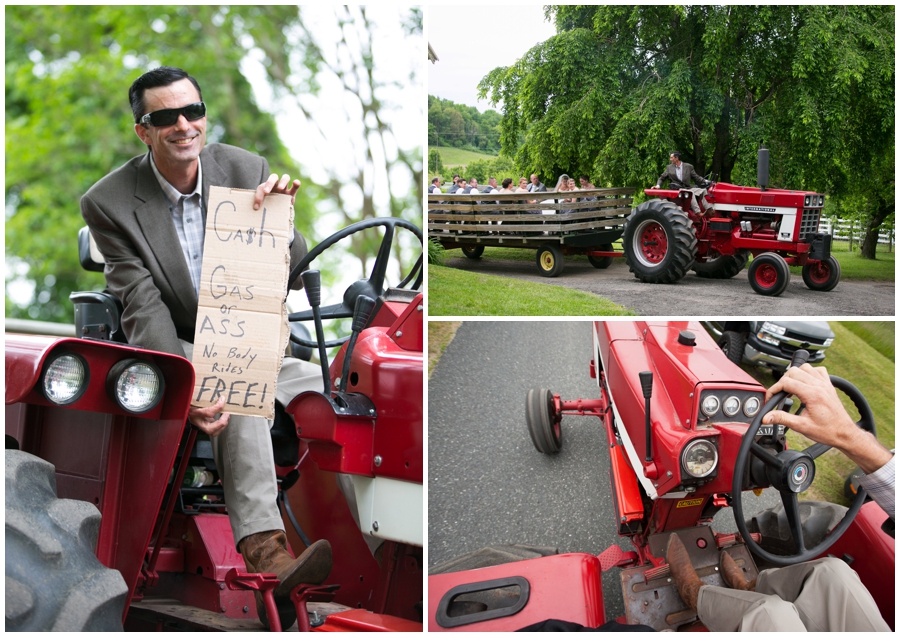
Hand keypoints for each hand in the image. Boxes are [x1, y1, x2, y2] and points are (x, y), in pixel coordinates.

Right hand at [189, 396, 229, 436]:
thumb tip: (216, 392)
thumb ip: (201, 392)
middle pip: (210, 430)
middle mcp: (196, 420)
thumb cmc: (187, 398)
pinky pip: (214, 429)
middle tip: (227, 413)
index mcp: (193, 413)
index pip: (207, 413)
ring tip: (226, 415)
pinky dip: (221, 424)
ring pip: (213, 432)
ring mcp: (200, 424)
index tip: (222, 399)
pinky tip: (223, 416)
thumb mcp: (192, 395)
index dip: (218, 407)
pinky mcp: (204, 424)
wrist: (182, 404)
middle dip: (221, 423)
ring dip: (223, 425)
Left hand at [254, 173, 300, 209]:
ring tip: (280, 189)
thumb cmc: (268, 206)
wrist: (277, 211)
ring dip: (283, 182)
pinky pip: (295, 186)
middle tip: (266, 192)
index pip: (261, 187)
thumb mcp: (263, 204)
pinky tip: (296, 183)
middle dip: (269, 183)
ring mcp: (285, 188)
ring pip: (286, 178)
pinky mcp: (292, 193)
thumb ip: (259, 204)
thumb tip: (255, 208)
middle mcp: (276, 184)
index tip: (256, 206)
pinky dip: (296, 183)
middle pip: (273, 177)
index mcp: (266, 186)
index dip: (258, 195)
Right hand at [763, 364, 890, 472]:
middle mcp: (819, 386)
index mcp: (812, 395)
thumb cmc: (827, 431)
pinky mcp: (829, 385)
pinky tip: (805, 383)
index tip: (771, 398)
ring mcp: (825, 384)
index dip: (774, 390)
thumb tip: (766, 417)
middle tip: (780, 395)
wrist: (845, 434)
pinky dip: (809, 373)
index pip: (786, 383)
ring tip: (791, 388)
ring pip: (805, 367)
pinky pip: (818, 370)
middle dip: (782, 382)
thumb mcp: (801, 426)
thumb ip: (782, 419)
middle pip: (793, 372)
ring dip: (795, 375)